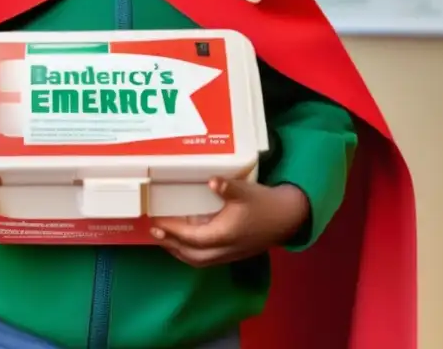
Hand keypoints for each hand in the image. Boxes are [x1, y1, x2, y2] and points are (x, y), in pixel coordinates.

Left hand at [151, 179, 309, 267]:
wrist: (287, 219)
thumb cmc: (265, 203)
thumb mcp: (247, 191)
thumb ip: (228, 188)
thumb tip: (213, 182)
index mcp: (225, 234)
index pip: (193, 237)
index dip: (173, 231)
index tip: (157, 223)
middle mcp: (224, 249)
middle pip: (191, 254)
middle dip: (171, 245)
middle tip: (155, 232)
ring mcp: (229, 254)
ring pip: (198, 260)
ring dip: (179, 251)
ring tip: (164, 240)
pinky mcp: (232, 254)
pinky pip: (205, 259)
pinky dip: (191, 253)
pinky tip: (185, 243)